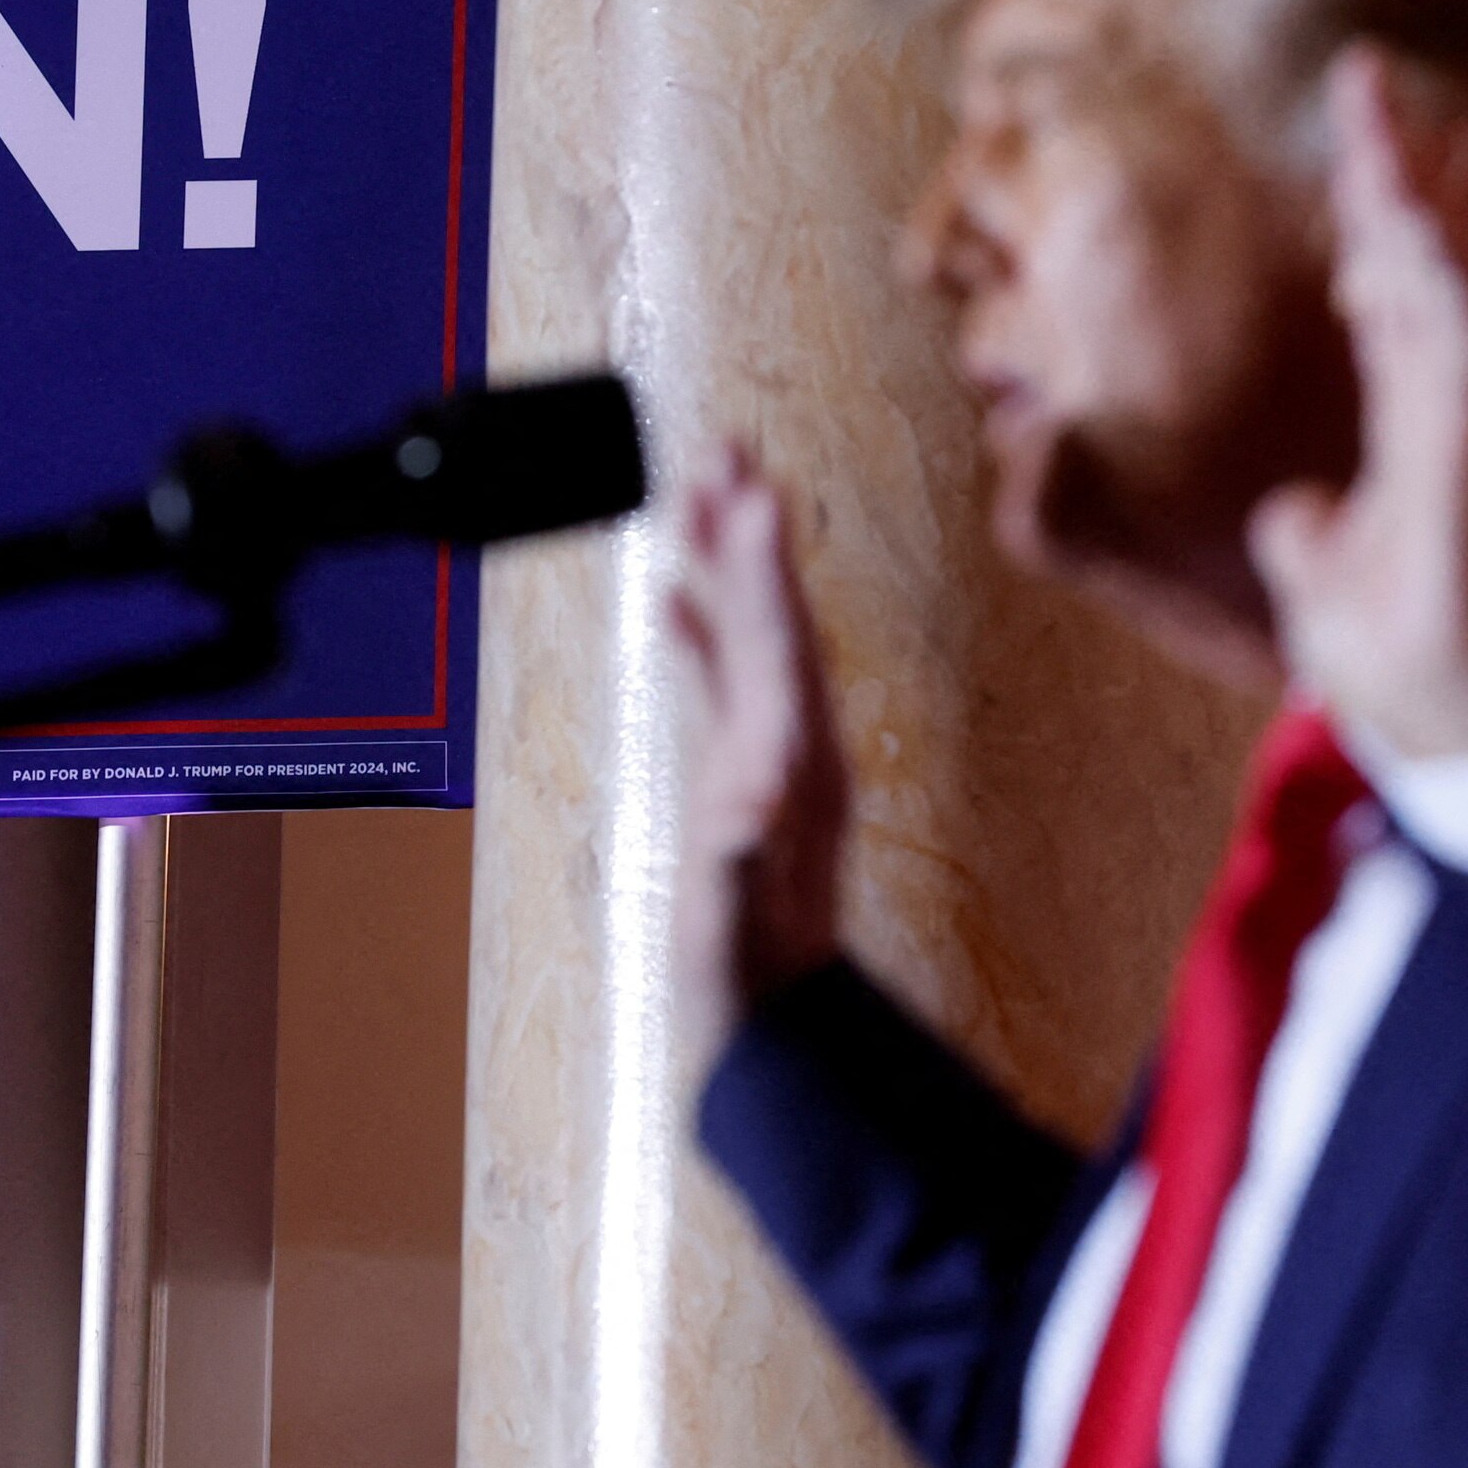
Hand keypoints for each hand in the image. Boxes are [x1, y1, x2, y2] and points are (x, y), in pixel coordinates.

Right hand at [670, 453, 847, 1012]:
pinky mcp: (748, 770)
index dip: (761, 567)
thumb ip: (739, 856)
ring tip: (700, 487)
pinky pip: (726, 678)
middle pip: (775, 615)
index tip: (752, 491)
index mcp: (794, 762)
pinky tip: (672, 593)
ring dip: (729, 562)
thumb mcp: (738, 915)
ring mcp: (775, 753)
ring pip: (753, 634)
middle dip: (749, 532)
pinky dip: (703, 629)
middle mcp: (794, 744)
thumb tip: (742, 801)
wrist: (776, 1019)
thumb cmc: (748, 971)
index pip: (777, 643)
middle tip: (727, 448)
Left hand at [1249, 47, 1467, 758]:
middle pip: (1429, 264)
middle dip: (1398, 170)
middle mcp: (1457, 408)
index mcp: (1422, 420)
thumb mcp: (1325, 584)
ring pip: (1452, 286)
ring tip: (1389, 115)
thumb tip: (1290, 511)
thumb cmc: (1410, 664)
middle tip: (1365, 73)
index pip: (1399, 289)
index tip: (1359, 123)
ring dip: (1421, 202)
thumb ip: (1310, 536)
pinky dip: (1449, 285)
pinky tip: (1424, 223)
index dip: (1382, 207)